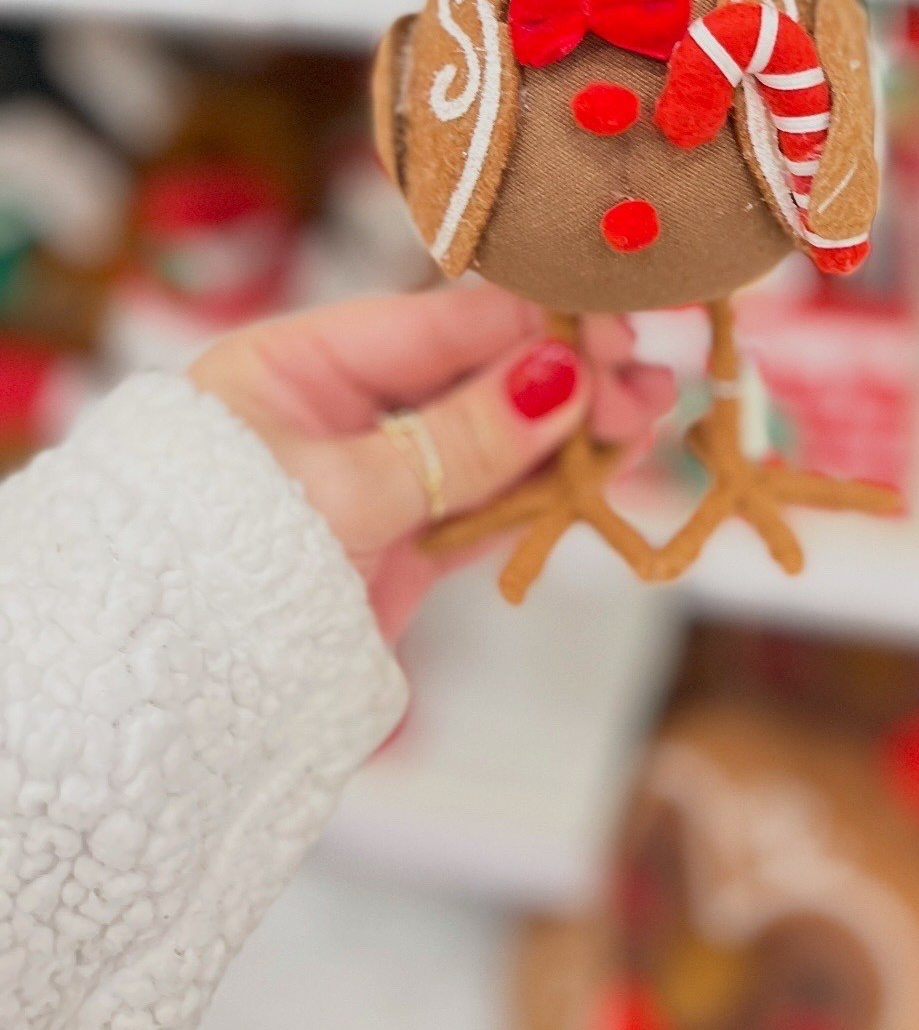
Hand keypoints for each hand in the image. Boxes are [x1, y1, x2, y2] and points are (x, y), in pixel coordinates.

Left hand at [190, 281, 675, 638]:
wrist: (158, 709)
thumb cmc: (215, 570)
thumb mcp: (341, 493)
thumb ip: (457, 440)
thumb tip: (560, 378)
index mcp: (298, 364)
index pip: (438, 320)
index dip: (532, 320)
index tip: (609, 326)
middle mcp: (338, 412)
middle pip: (474, 376)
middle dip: (566, 376)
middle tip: (646, 378)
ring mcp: (373, 481)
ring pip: (490, 442)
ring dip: (570, 432)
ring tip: (650, 416)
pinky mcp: (396, 549)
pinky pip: (483, 506)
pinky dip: (544, 491)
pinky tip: (605, 469)